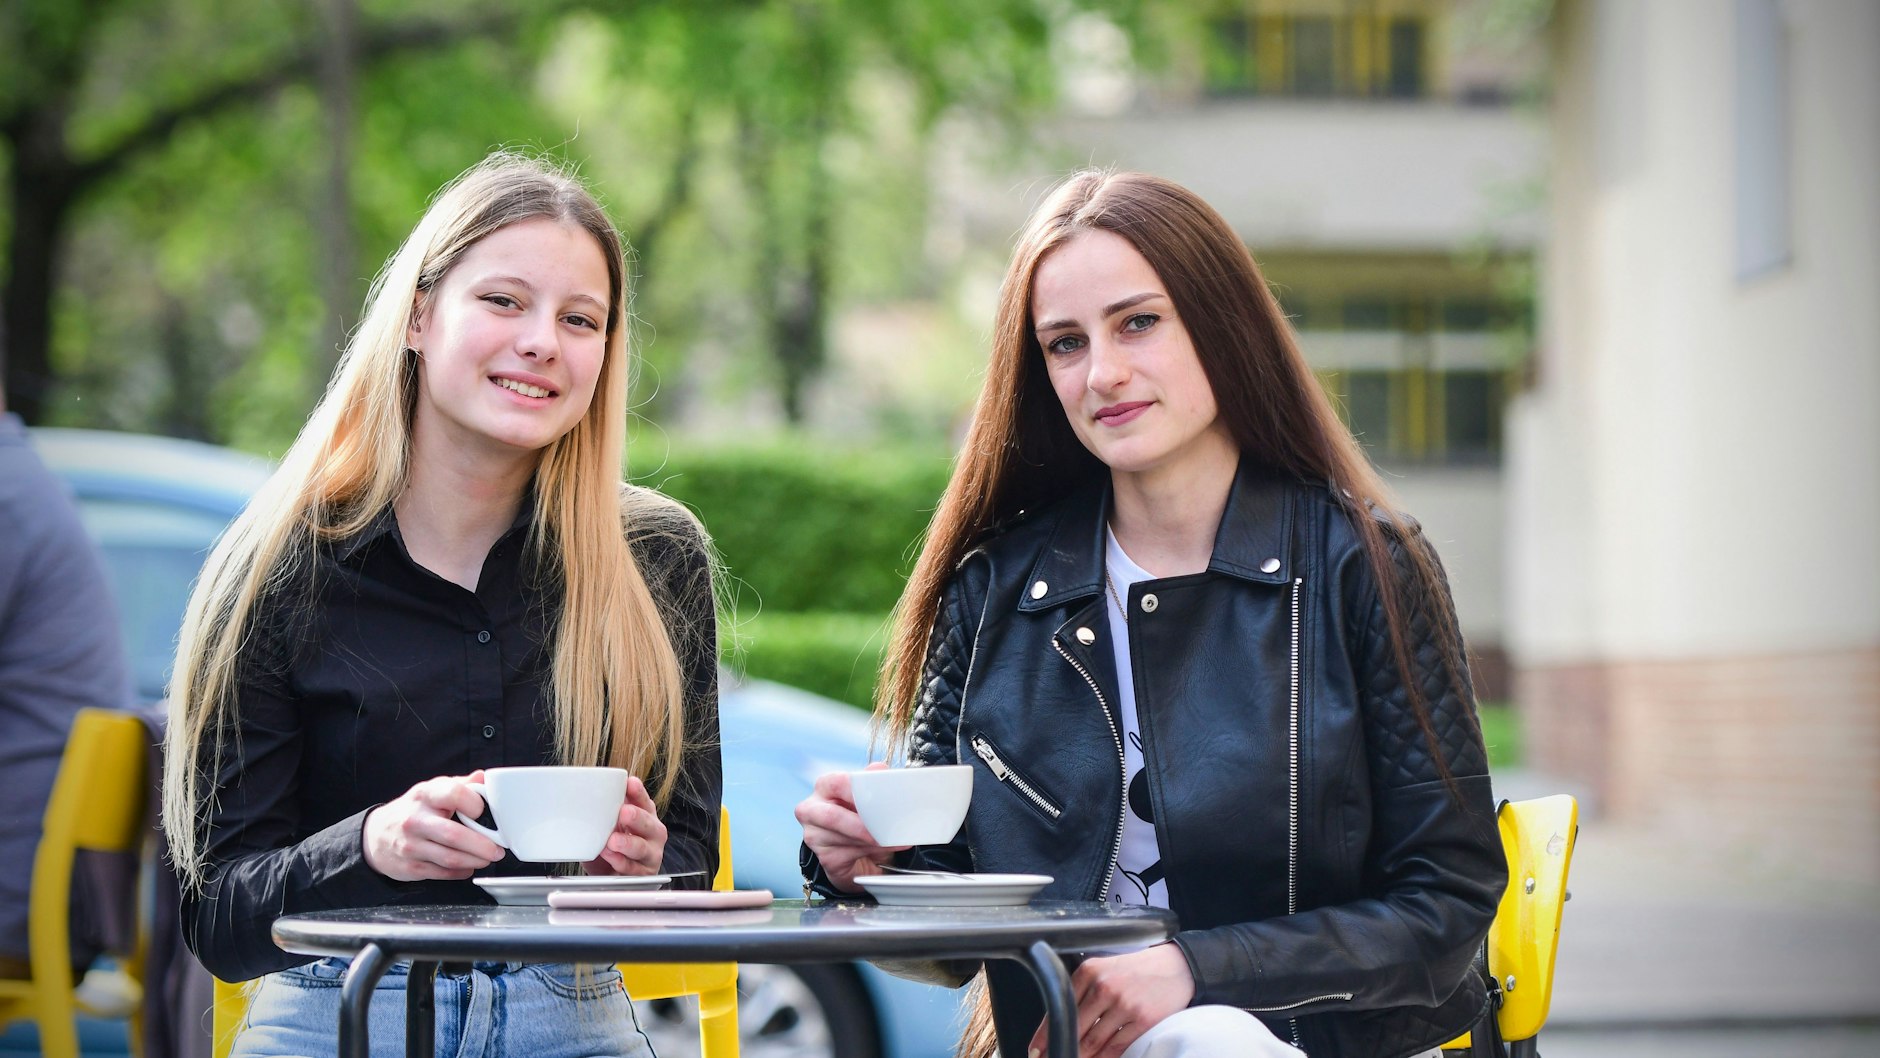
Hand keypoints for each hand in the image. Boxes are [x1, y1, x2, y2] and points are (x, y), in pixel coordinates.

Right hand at [362, 770, 505, 881]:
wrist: (376, 835)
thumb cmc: (413, 810)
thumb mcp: (433, 791)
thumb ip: (460, 785)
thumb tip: (483, 777)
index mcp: (425, 795)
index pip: (453, 794)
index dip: (475, 804)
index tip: (485, 812)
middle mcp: (415, 820)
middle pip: (454, 835)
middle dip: (483, 845)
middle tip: (498, 849)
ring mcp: (411, 845)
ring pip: (450, 858)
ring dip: (476, 861)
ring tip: (488, 858)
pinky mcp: (410, 867)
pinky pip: (442, 873)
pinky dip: (461, 872)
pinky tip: (469, 865)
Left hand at [585, 776, 667, 875]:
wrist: (616, 875)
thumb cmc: (614, 845)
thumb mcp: (609, 825)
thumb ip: (604, 812)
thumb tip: (582, 796)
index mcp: (646, 816)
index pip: (644, 801)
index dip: (638, 793)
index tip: (630, 783)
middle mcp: (652, 833)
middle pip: (648, 824)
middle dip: (636, 817)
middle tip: (624, 812)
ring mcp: (650, 854)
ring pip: (642, 848)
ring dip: (627, 843)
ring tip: (613, 840)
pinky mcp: (643, 874)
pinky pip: (632, 869)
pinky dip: (620, 862)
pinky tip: (610, 856)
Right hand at [795, 763, 908, 891]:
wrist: (863, 853)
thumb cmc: (863, 818)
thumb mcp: (869, 799)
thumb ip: (873, 782)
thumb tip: (880, 768)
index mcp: (825, 786)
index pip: (837, 783)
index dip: (857, 791)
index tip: (877, 798)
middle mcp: (811, 809)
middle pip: (831, 816)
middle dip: (860, 825)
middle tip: (884, 829)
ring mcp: (814, 835)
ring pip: (844, 838)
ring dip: (872, 841)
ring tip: (892, 840)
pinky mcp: (825, 858)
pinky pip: (848, 855)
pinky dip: (871, 853)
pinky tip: (882, 851)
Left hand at [1027, 943, 1193, 1057]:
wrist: (1176, 967)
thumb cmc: (1137, 969)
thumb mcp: (1104, 968)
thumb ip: (1082, 991)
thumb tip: (1061, 1023)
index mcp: (1089, 972)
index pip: (1059, 1009)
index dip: (1045, 1035)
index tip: (1036, 1050)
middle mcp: (1104, 987)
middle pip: (1073, 1030)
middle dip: (1060, 1050)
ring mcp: (1124, 1005)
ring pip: (1092, 1043)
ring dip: (1080, 1057)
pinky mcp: (1142, 1020)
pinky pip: (1115, 1048)